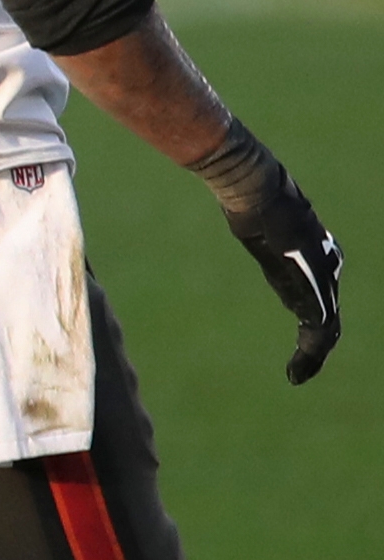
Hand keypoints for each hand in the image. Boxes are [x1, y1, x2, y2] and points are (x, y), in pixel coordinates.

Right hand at [193, 121, 341, 382]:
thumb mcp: (248, 211)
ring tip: (298, 375)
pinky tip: (299, 368)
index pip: (319, 293)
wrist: (254, 185)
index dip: (312, 322)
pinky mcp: (314, 283)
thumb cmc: (243, 188)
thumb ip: (250, 219)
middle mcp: (327, 265)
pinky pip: (319, 325)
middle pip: (326, 313)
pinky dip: (312, 350)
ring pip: (326, 325)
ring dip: (313, 354)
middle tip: (300, 372)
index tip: (298, 344)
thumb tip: (231, 201)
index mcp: (316, 252)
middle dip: (315, 348)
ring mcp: (323, 275)